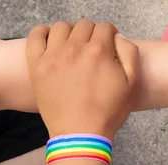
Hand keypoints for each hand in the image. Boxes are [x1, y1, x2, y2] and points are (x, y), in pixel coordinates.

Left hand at [26, 20, 138, 139]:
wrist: (81, 135)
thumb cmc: (108, 113)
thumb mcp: (132, 85)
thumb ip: (130, 54)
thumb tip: (118, 37)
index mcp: (99, 52)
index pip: (105, 27)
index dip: (110, 36)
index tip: (109, 47)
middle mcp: (75, 49)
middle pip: (84, 25)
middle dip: (92, 34)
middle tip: (93, 50)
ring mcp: (53, 56)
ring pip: (61, 27)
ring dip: (70, 33)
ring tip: (74, 47)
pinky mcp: (37, 65)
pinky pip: (36, 36)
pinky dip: (43, 33)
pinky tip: (51, 41)